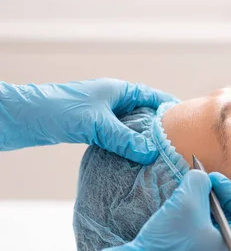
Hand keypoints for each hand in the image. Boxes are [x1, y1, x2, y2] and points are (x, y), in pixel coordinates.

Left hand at [0, 78, 176, 163]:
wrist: (21, 118)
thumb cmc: (57, 110)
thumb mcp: (96, 124)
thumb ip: (124, 139)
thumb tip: (151, 153)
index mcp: (119, 90)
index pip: (154, 96)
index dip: (171, 107)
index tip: (188, 122)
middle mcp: (114, 101)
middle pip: (146, 114)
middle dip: (161, 129)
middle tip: (178, 145)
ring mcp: (104, 115)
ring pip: (133, 128)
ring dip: (144, 141)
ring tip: (161, 156)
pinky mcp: (95, 129)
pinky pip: (120, 138)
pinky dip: (130, 147)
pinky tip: (137, 160)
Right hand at [80, 171, 230, 250]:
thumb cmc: (169, 242)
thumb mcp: (187, 201)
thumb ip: (200, 182)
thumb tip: (202, 178)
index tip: (212, 180)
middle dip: (220, 197)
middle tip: (200, 185)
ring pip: (218, 227)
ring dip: (205, 207)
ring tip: (186, 197)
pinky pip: (204, 237)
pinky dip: (196, 221)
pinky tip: (179, 214)